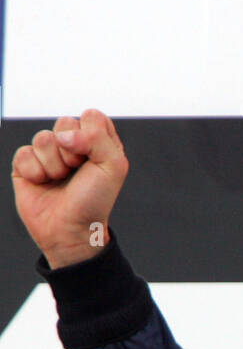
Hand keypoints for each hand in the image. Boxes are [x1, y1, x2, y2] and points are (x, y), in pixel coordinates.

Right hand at [10, 108, 128, 268]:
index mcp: (98, 144)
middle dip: (71, 150)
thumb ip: (98, 136)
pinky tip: (42, 184)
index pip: (91, 116)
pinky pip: (24, 153)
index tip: (94, 159)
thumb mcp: (113, 167)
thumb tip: (64, 134)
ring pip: (43, 138)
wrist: (70, 232)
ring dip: (53, 164)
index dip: (90, 135)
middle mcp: (74, 147)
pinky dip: (34, 171)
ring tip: (59, 180)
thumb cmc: (94, 203)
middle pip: (65, 122)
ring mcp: (49, 156)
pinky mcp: (27, 165)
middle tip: (76, 172)